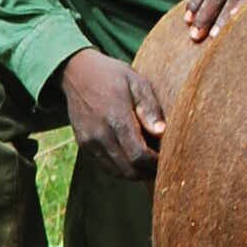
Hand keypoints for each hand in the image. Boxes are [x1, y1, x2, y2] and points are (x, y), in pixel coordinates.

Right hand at [61, 49, 165, 180]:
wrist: (77, 73)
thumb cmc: (112, 76)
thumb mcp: (136, 82)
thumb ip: (149, 108)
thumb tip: (161, 132)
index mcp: (116, 118)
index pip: (139, 155)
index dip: (155, 162)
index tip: (169, 157)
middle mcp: (100, 134)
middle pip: (129, 169)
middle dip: (148, 171)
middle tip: (163, 164)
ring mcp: (89, 142)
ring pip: (117, 172)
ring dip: (136, 173)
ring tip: (150, 164)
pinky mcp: (84, 145)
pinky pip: (105, 166)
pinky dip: (121, 169)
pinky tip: (133, 160)